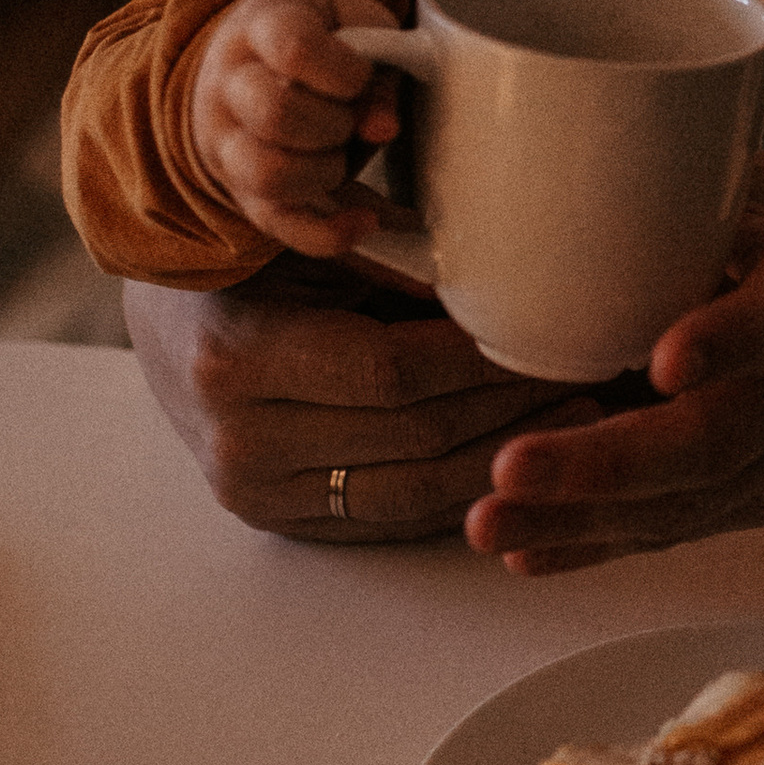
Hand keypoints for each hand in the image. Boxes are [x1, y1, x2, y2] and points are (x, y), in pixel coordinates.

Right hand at [123, 259, 574, 542]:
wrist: (172, 326)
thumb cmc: (250, 262)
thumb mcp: (308, 239)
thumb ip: (391, 258)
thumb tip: (510, 277)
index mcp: (238, 356)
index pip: (392, 370)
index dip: (482, 361)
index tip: (553, 334)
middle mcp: (241, 440)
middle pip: (413, 436)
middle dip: (513, 407)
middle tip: (591, 376)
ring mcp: (259, 495)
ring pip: (414, 492)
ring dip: (506, 460)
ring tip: (579, 422)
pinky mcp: (283, 525)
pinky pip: (395, 519)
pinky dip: (466, 493)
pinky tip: (521, 462)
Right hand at [186, 0, 399, 258]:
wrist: (253, 55)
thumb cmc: (320, 35)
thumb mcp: (356, 25)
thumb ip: (379, 67)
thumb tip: (383, 128)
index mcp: (262, 25)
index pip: (293, 49)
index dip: (342, 72)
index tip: (361, 77)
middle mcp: (230, 82)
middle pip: (275, 114)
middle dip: (334, 126)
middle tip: (350, 119)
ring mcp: (226, 140)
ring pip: (267, 174)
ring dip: (326, 173)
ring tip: (343, 156)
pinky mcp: (239, 189)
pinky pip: (276, 224)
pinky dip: (328, 233)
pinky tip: (365, 221)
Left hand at [464, 153, 763, 573]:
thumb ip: (690, 180)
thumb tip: (563, 141)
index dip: (728, 337)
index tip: (668, 357)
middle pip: (716, 439)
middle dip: (611, 464)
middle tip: (512, 467)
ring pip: (686, 502)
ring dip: (582, 518)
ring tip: (488, 523)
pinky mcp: (756, 497)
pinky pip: (674, 528)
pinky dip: (596, 543)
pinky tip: (524, 555)